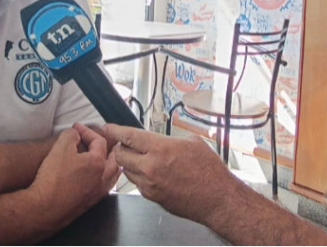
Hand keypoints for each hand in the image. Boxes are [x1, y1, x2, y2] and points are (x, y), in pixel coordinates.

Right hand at [28, 125, 119, 220]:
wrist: (45, 208)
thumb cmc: (53, 181)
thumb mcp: (60, 147)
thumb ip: (70, 135)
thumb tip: (75, 134)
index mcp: (98, 163)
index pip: (99, 141)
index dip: (87, 131)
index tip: (77, 129)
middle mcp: (102, 179)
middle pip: (114, 159)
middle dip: (106, 147)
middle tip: (99, 142)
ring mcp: (97, 192)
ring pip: (112, 176)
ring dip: (108, 164)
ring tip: (104, 159)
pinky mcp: (89, 203)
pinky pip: (103, 187)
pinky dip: (102, 178)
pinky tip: (94, 179)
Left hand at [104, 124, 238, 222]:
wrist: (217, 199)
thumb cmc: (210, 172)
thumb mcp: (192, 143)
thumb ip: (170, 139)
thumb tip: (158, 139)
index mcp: (161, 149)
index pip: (129, 137)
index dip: (115, 130)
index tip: (109, 127)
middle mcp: (151, 167)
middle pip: (120, 155)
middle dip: (121, 148)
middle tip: (127, 144)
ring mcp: (150, 185)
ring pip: (127, 170)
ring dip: (130, 163)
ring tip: (143, 159)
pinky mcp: (152, 197)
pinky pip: (137, 184)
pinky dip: (140, 176)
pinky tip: (153, 173)